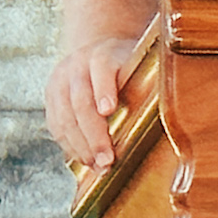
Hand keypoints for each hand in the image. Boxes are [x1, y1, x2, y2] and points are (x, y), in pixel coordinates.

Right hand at [45, 33, 138, 170]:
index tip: (109, 110)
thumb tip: (168, 112)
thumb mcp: (138, 65)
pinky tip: (84, 159)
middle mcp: (77, 64)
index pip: (102, 66)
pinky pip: (55, 124)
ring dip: (80, 145)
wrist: (95, 52)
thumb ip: (147, 83)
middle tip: (108, 159)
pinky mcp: (50, 97)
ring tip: (97, 165)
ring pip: (64, 116)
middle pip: (80, 99)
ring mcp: (60, 80)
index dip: (104, 88)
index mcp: (103, 53)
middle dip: (94, 133)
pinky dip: (69, 145)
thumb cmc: (125, 66)